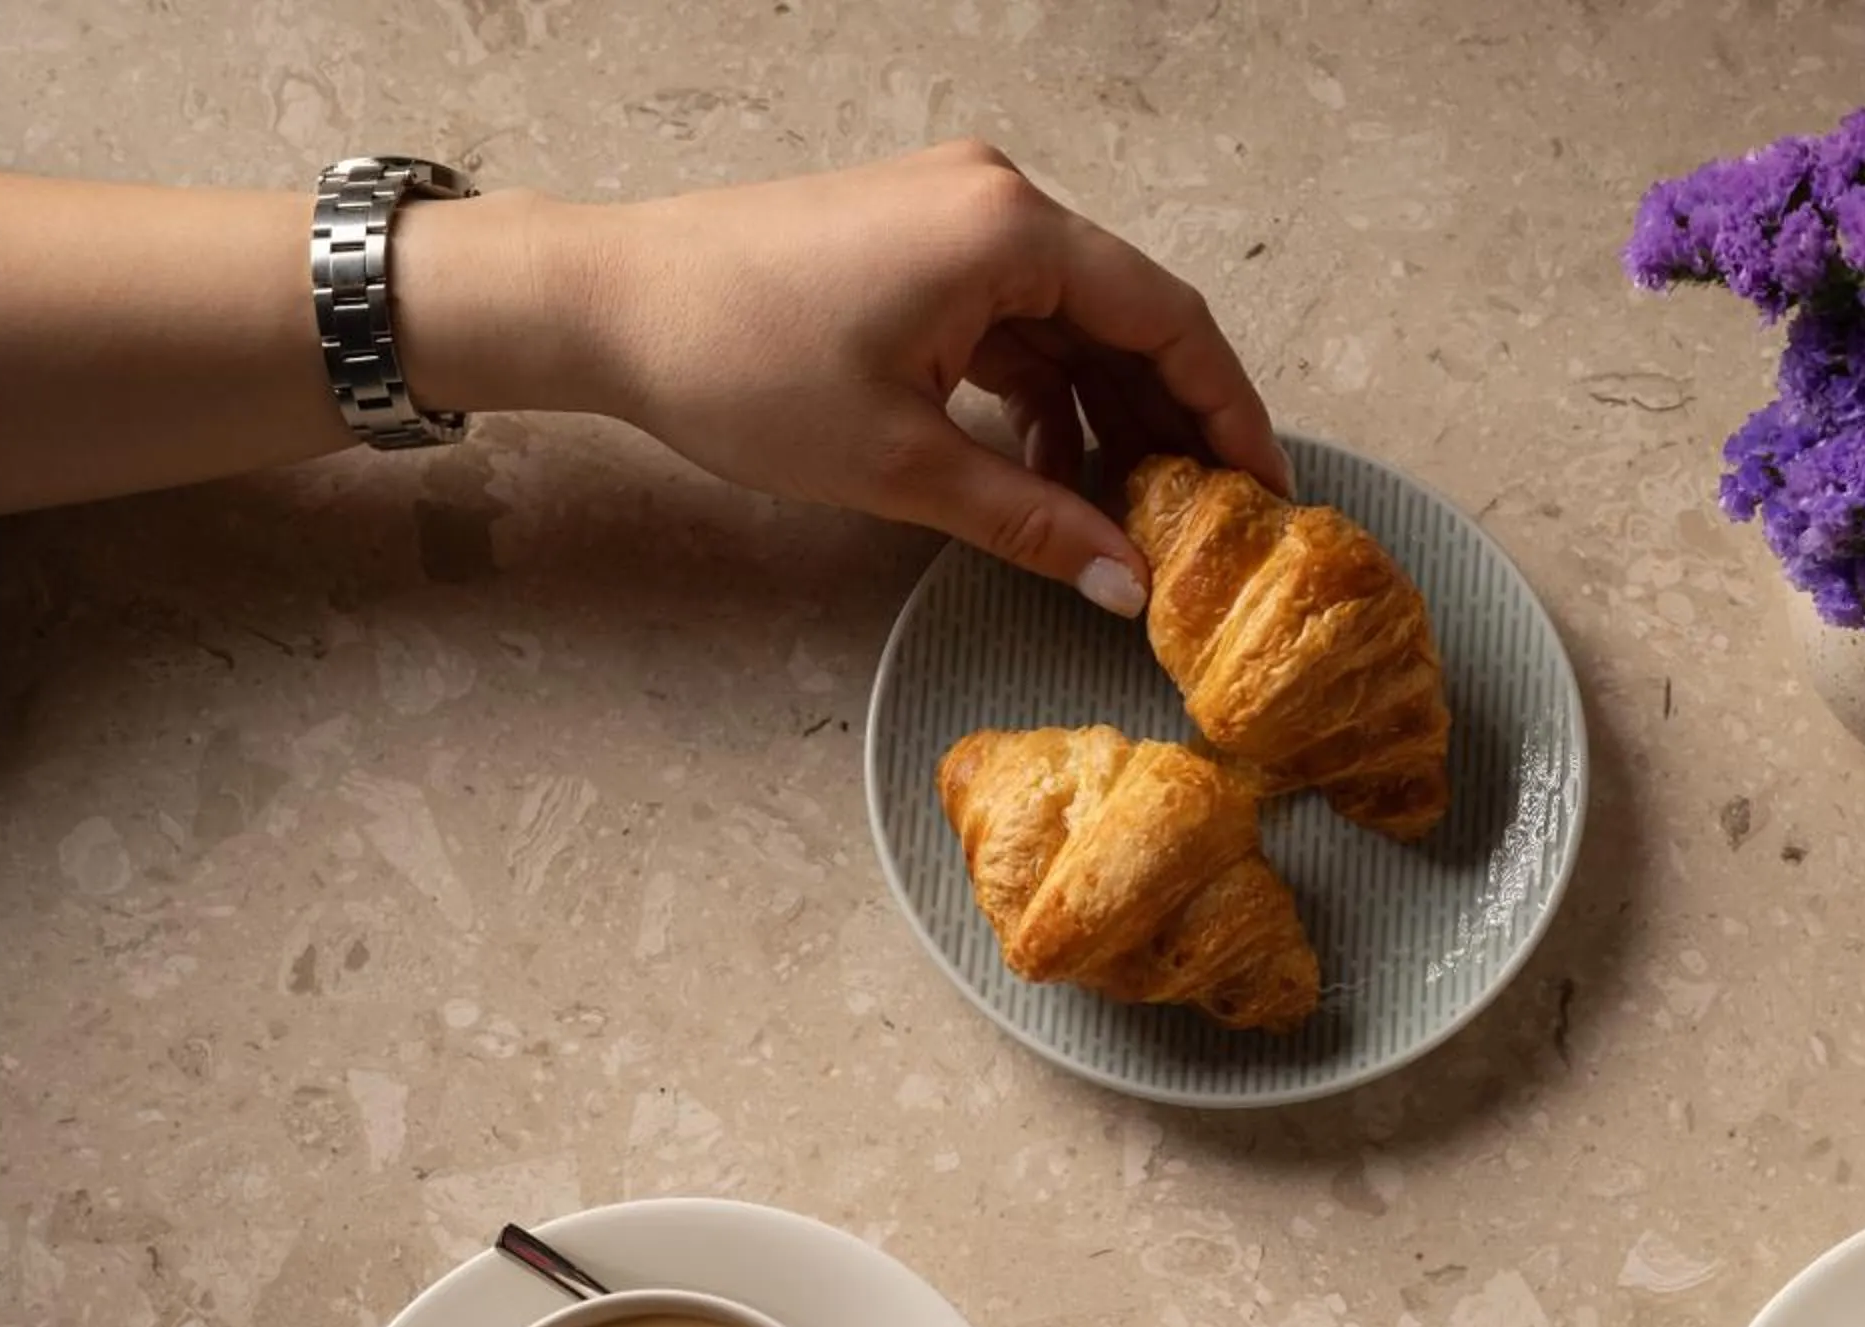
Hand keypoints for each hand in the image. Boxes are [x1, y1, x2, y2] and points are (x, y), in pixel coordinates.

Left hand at [409, 144, 1290, 610]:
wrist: (598, 303)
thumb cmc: (734, 363)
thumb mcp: (902, 465)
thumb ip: (1033, 524)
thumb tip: (1128, 587)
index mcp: (1009, 231)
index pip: (1169, 318)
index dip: (1231, 412)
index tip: (1265, 493)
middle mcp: (996, 201)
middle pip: (1133, 315)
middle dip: (1175, 422)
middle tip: (1209, 522)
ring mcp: (954, 215)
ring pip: (1076, 322)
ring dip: (1111, 414)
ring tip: (1135, 516)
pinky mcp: (917, 244)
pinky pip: (1020, 318)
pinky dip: (1051, 391)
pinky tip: (1057, 470)